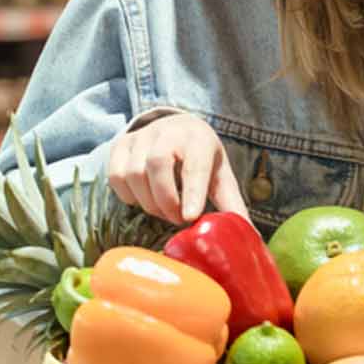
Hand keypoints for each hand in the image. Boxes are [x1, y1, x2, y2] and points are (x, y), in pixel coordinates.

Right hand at [107, 113, 249, 224]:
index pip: (194, 164)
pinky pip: (116, 177)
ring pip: (134, 174)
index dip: (191, 191)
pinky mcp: (120, 145)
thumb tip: (248, 237)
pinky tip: (145, 198)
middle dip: (166, 201)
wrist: (176, 126)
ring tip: (164, 209)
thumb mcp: (220, 175)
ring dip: (149, 203)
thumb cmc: (200, 156)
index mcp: (199, 139)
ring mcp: (140, 137)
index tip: (189, 217)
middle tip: (178, 218)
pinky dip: (129, 196)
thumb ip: (231, 205)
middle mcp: (167, 132)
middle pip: (157, 165)